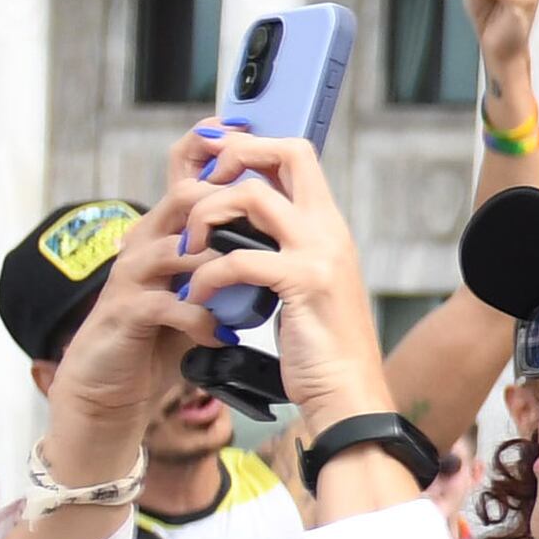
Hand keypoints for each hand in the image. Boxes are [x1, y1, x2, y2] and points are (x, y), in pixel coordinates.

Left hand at [161, 129, 391, 425]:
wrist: (349, 392)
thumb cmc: (323, 346)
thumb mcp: (307, 285)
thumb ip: (286, 250)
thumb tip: (245, 229)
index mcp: (327, 227)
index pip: (296, 154)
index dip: (251, 147)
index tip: (214, 164)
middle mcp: (328, 230)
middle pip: (284, 154)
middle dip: (232, 158)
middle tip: (198, 191)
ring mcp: (320, 254)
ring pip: (253, 196)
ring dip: (207, 214)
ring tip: (190, 246)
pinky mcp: (304, 283)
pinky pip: (239, 258)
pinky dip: (209, 274)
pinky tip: (201, 294)